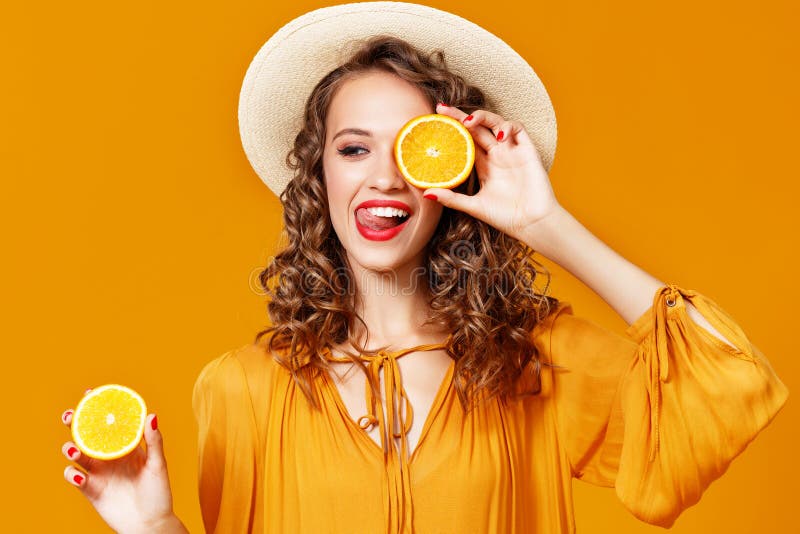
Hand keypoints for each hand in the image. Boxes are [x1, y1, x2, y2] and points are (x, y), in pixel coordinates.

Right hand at [61, 390, 184, 533]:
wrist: (150, 524)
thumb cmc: (158, 493)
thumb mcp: (158, 465)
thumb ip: (154, 442)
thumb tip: (151, 415)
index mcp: (126, 446)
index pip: (110, 423)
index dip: (98, 408)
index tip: (90, 393)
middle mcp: (109, 457)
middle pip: (87, 435)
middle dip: (75, 423)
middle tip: (71, 416)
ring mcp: (98, 473)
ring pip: (77, 455)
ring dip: (70, 449)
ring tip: (74, 449)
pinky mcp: (90, 490)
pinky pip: (75, 479)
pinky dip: (73, 475)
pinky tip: (81, 476)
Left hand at [425, 103, 561, 243]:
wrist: (532, 224)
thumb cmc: (505, 217)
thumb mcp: (474, 207)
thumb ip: (451, 199)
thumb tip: (426, 194)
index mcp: (483, 165)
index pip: (465, 140)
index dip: (451, 129)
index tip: (434, 121)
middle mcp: (496, 155)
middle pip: (476, 128)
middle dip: (459, 116)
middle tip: (442, 109)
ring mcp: (511, 151)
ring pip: (495, 123)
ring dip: (483, 117)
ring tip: (468, 122)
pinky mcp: (527, 150)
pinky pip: (518, 129)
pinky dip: (507, 127)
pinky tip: (499, 136)